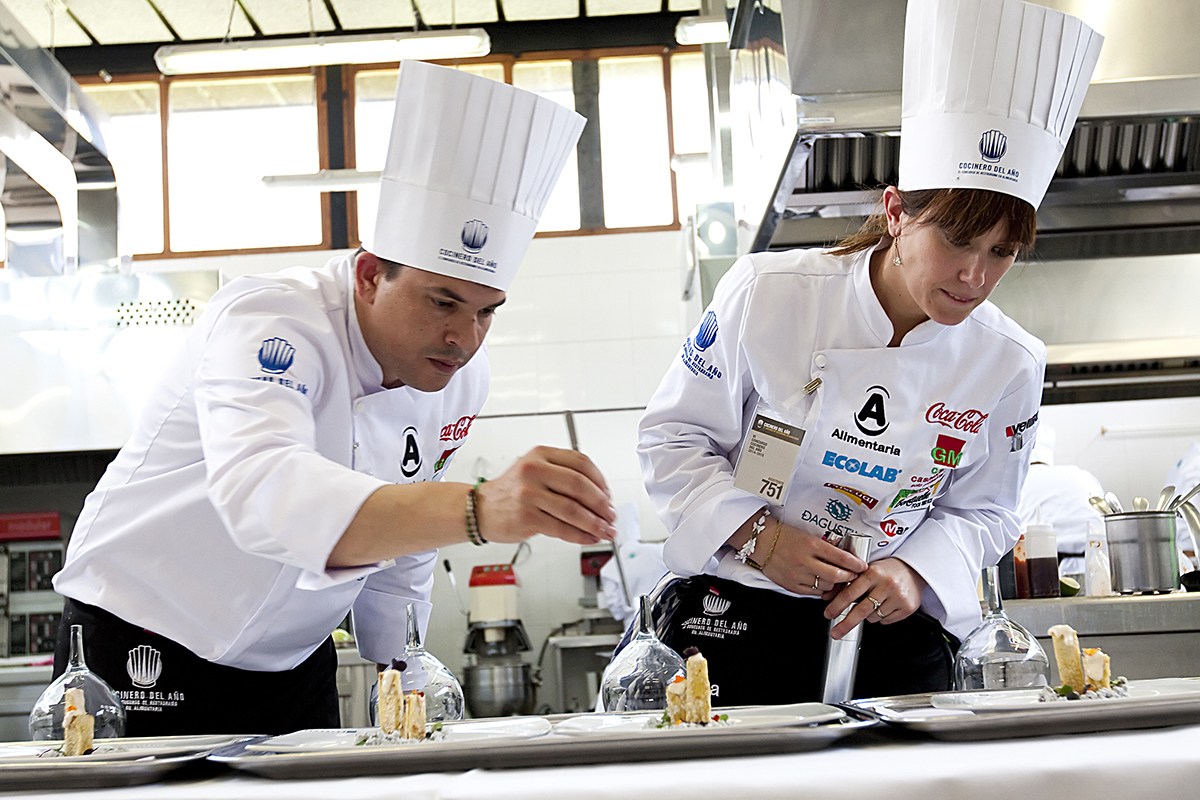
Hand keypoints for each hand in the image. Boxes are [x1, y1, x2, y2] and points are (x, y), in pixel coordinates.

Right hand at [474, 446, 617, 545]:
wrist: (480, 508)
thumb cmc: (512, 491)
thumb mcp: (535, 469)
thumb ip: (563, 475)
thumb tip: (600, 496)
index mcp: (541, 454)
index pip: (581, 463)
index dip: (601, 481)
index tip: (609, 495)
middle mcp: (534, 471)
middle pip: (580, 486)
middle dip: (602, 504)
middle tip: (611, 515)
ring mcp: (529, 494)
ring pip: (573, 510)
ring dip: (595, 523)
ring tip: (605, 530)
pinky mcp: (526, 517)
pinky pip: (562, 528)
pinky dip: (580, 535)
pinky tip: (589, 537)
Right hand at [761, 521, 866, 595]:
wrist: (761, 542)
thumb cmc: (784, 536)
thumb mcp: (808, 535)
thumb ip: (825, 548)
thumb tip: (845, 557)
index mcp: (811, 544)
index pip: (841, 557)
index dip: (856, 564)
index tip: (863, 566)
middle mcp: (805, 560)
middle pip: (836, 576)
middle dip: (849, 577)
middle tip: (854, 575)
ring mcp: (798, 575)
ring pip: (826, 586)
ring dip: (835, 585)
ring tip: (838, 579)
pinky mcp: (791, 585)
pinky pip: (813, 592)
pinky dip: (821, 590)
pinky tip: (823, 584)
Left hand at [824, 557, 925, 639]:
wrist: (914, 569)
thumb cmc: (886, 570)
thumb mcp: (867, 570)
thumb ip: (849, 583)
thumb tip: (828, 597)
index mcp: (873, 573)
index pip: (850, 593)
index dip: (837, 606)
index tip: (828, 614)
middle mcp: (886, 584)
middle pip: (861, 610)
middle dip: (846, 624)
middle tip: (835, 632)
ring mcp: (898, 597)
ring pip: (873, 617)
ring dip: (867, 615)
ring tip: (874, 602)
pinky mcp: (907, 608)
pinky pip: (885, 620)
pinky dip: (881, 617)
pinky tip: (885, 605)